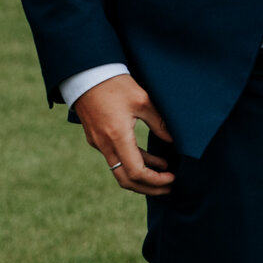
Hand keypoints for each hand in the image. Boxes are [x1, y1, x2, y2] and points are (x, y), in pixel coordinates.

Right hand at [77, 73, 174, 195]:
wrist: (87, 74)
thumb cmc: (116, 84)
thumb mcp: (143, 100)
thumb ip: (159, 123)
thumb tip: (175, 140)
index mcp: (117, 137)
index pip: (136, 172)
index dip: (155, 180)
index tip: (173, 178)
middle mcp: (105, 145)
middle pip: (126, 180)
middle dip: (150, 187)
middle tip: (170, 187)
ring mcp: (98, 143)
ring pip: (120, 171)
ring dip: (143, 177)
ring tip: (165, 175)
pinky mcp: (97, 138)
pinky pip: (116, 159)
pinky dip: (134, 164)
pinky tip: (153, 161)